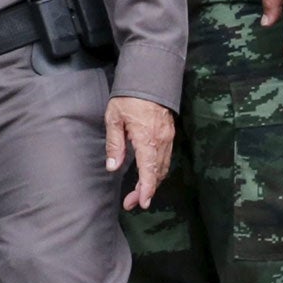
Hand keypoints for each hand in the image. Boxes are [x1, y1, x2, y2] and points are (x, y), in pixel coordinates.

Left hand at [104, 95, 173, 210]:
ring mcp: (168, 138)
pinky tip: (147, 176)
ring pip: (163, 167)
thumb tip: (113, 167)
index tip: (141, 203)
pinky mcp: (169, 135)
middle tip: (131, 202)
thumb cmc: (129, 98)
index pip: (149, 170)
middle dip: (146, 190)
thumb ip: (115, 144)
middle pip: (157, 173)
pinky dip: (157, 171)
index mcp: (147, 138)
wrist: (150, 79)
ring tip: (136, 194)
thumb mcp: (114, 119)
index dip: (146, 189)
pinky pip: (165, 158)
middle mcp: (162, 141)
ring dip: (152, 182)